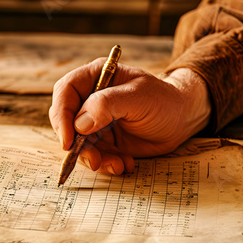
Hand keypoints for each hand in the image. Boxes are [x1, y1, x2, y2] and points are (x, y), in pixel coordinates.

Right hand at [49, 59, 210, 174]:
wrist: (180, 121)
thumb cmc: (163, 101)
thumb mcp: (138, 97)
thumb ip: (107, 105)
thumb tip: (79, 124)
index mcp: (95, 77)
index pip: (65, 92)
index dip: (62, 116)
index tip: (69, 140)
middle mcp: (90, 99)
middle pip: (66, 121)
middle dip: (77, 145)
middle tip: (94, 160)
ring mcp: (95, 122)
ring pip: (78, 144)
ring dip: (95, 159)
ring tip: (118, 164)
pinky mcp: (104, 141)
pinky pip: (94, 156)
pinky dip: (107, 164)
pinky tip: (125, 164)